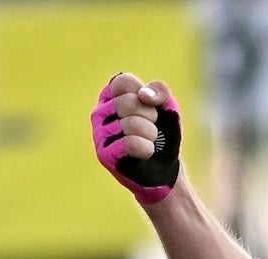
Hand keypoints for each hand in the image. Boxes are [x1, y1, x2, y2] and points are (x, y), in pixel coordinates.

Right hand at [92, 74, 180, 206]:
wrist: (165, 167)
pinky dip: (146, 148)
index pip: (123, 82)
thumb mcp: (168, 106)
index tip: (151, 107)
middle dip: (150, 116)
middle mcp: (100, 112)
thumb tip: (143, 95)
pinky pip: (129, 144)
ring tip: (150, 141)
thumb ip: (160, 91)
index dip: (145, 95)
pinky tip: (147, 152)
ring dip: (150, 134)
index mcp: (111, 95)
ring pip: (130, 124)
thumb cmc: (163, 132)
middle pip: (128, 103)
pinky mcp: (103, 155)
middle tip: (152, 128)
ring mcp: (99, 134)